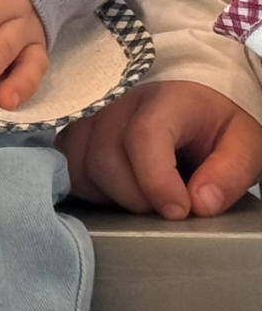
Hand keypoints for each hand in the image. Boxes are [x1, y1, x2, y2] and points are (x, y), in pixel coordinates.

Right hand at [58, 80, 261, 218]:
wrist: (194, 104)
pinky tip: (117, 191)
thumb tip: (200, 203)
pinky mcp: (76, 132)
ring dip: (111, 195)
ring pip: (80, 165)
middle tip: (168, 205)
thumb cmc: (216, 125)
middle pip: (106, 158)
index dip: (157, 181)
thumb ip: (230, 172)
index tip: (179, 210)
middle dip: (138, 197)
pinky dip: (89, 188)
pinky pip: (67, 167)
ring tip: (144, 196)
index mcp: (166, 99)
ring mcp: (91, 116)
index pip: (144, 135)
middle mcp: (119, 102)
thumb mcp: (245, 145)